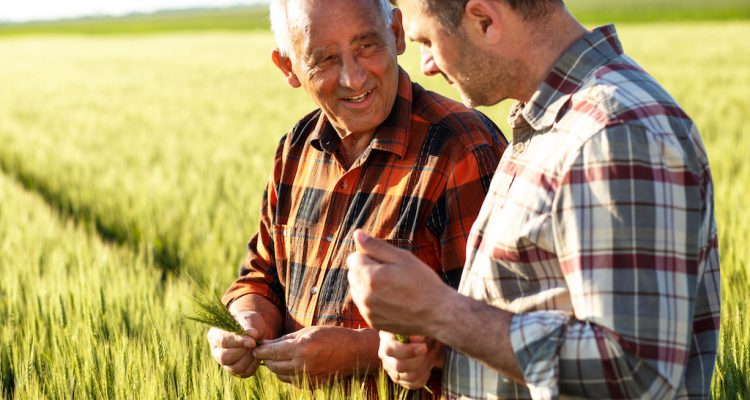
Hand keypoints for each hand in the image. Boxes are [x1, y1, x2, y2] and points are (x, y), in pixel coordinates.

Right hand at [207, 310, 267, 377]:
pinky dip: (253, 365)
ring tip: (256, 348)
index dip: (238, 342)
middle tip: (254, 345)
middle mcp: (216, 351)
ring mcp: (224, 363)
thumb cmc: (248, 323)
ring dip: (249, 359)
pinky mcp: (235, 371)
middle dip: (242, 352)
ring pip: (234, 368)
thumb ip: (248, 326)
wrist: (254, 331)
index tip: (253, 341)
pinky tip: (256, 355)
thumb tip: (253, 334)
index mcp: (214, 335)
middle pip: (224, 357)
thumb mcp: (247, 319)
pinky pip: (243, 373)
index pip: (223, 341)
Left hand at [253, 326, 378, 384]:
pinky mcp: (311, 385)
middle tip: (264, 352)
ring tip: (277, 358)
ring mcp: (307, 377)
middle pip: (273, 365)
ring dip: (276, 367)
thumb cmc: (332, 336)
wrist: (353, 352)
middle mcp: (302, 365)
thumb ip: (286, 339)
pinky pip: (291, 381)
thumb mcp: (308, 331)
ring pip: (280, 375)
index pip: (272, 352)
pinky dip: (287, 373)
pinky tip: (290, 365)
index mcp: (301, 349)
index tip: (255, 348)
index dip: (260, 350)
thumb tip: (267, 344)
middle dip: (266, 359)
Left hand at [346, 230, 452, 334]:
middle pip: (353, 274)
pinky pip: (364, 305)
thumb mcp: (402, 258)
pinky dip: (373, 300)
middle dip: (366, 270)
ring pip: (357, 290)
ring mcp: (367, 311)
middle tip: (391, 274)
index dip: (370, 256)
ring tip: (392, 287)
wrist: (436, 314)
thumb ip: (376, 246)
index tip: (387, 262)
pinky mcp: (372, 322)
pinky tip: (392, 300)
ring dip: (368, 285)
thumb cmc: (423, 282)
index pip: (353, 258)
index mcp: (369, 277)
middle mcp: (364, 296)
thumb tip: (357, 234)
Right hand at [379, 331, 443, 389]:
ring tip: (430, 356)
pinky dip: (424, 377)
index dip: (408, 351)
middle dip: (420, 360)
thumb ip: (419, 330)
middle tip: (430, 350)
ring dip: (424, 367)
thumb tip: (418, 339)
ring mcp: (389, 367)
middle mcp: (384, 352)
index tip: (424, 348)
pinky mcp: (398, 378)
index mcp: (387, 336)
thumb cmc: (422, 329)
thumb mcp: (422, 325)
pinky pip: (412, 384)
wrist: (426, 339)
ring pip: (407, 376)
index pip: (390, 348)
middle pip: (399, 366)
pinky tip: (427, 367)